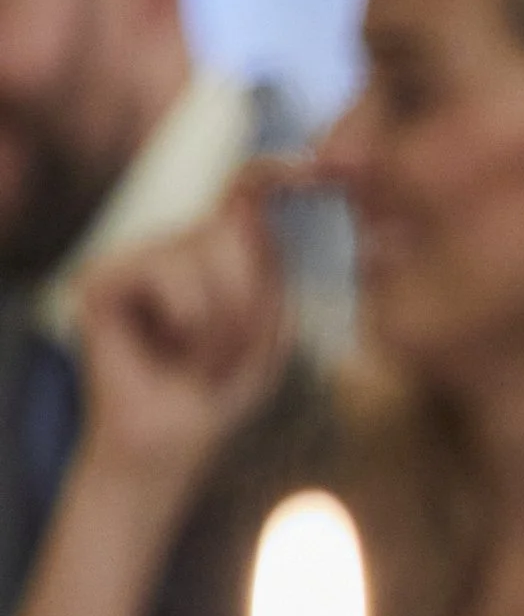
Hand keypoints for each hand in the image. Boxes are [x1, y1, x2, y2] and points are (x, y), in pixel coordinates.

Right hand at [75, 186, 289, 492]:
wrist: (170, 445)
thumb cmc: (220, 389)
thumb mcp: (269, 331)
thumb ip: (274, 271)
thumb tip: (264, 210)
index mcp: (222, 247)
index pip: (252, 190)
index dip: (287, 172)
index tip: (330, 170)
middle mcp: (176, 239)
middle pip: (240, 226)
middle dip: (255, 297)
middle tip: (236, 352)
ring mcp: (136, 253)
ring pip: (207, 252)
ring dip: (224, 323)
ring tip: (203, 359)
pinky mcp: (101, 275)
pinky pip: (171, 275)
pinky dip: (190, 323)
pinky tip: (168, 349)